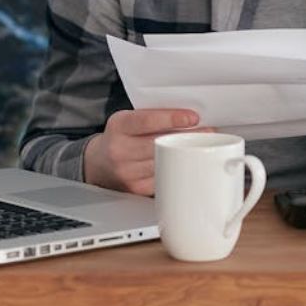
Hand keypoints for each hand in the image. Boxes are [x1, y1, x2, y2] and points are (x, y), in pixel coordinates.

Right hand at [83, 109, 209, 195]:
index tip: (193, 118)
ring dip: (187, 154)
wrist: (98, 164)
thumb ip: (153, 116)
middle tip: (208, 131)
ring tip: (202, 145)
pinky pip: (164, 178)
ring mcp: (127, 172)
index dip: (172, 118)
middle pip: (160, 143)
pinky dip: (178, 169)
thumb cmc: (121, 137)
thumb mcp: (129, 119)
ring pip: (165, 162)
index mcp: (119, 126)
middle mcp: (120, 150)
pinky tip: (188, 163)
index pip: (147, 121)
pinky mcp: (136, 189)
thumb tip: (190, 116)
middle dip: (188, 137)